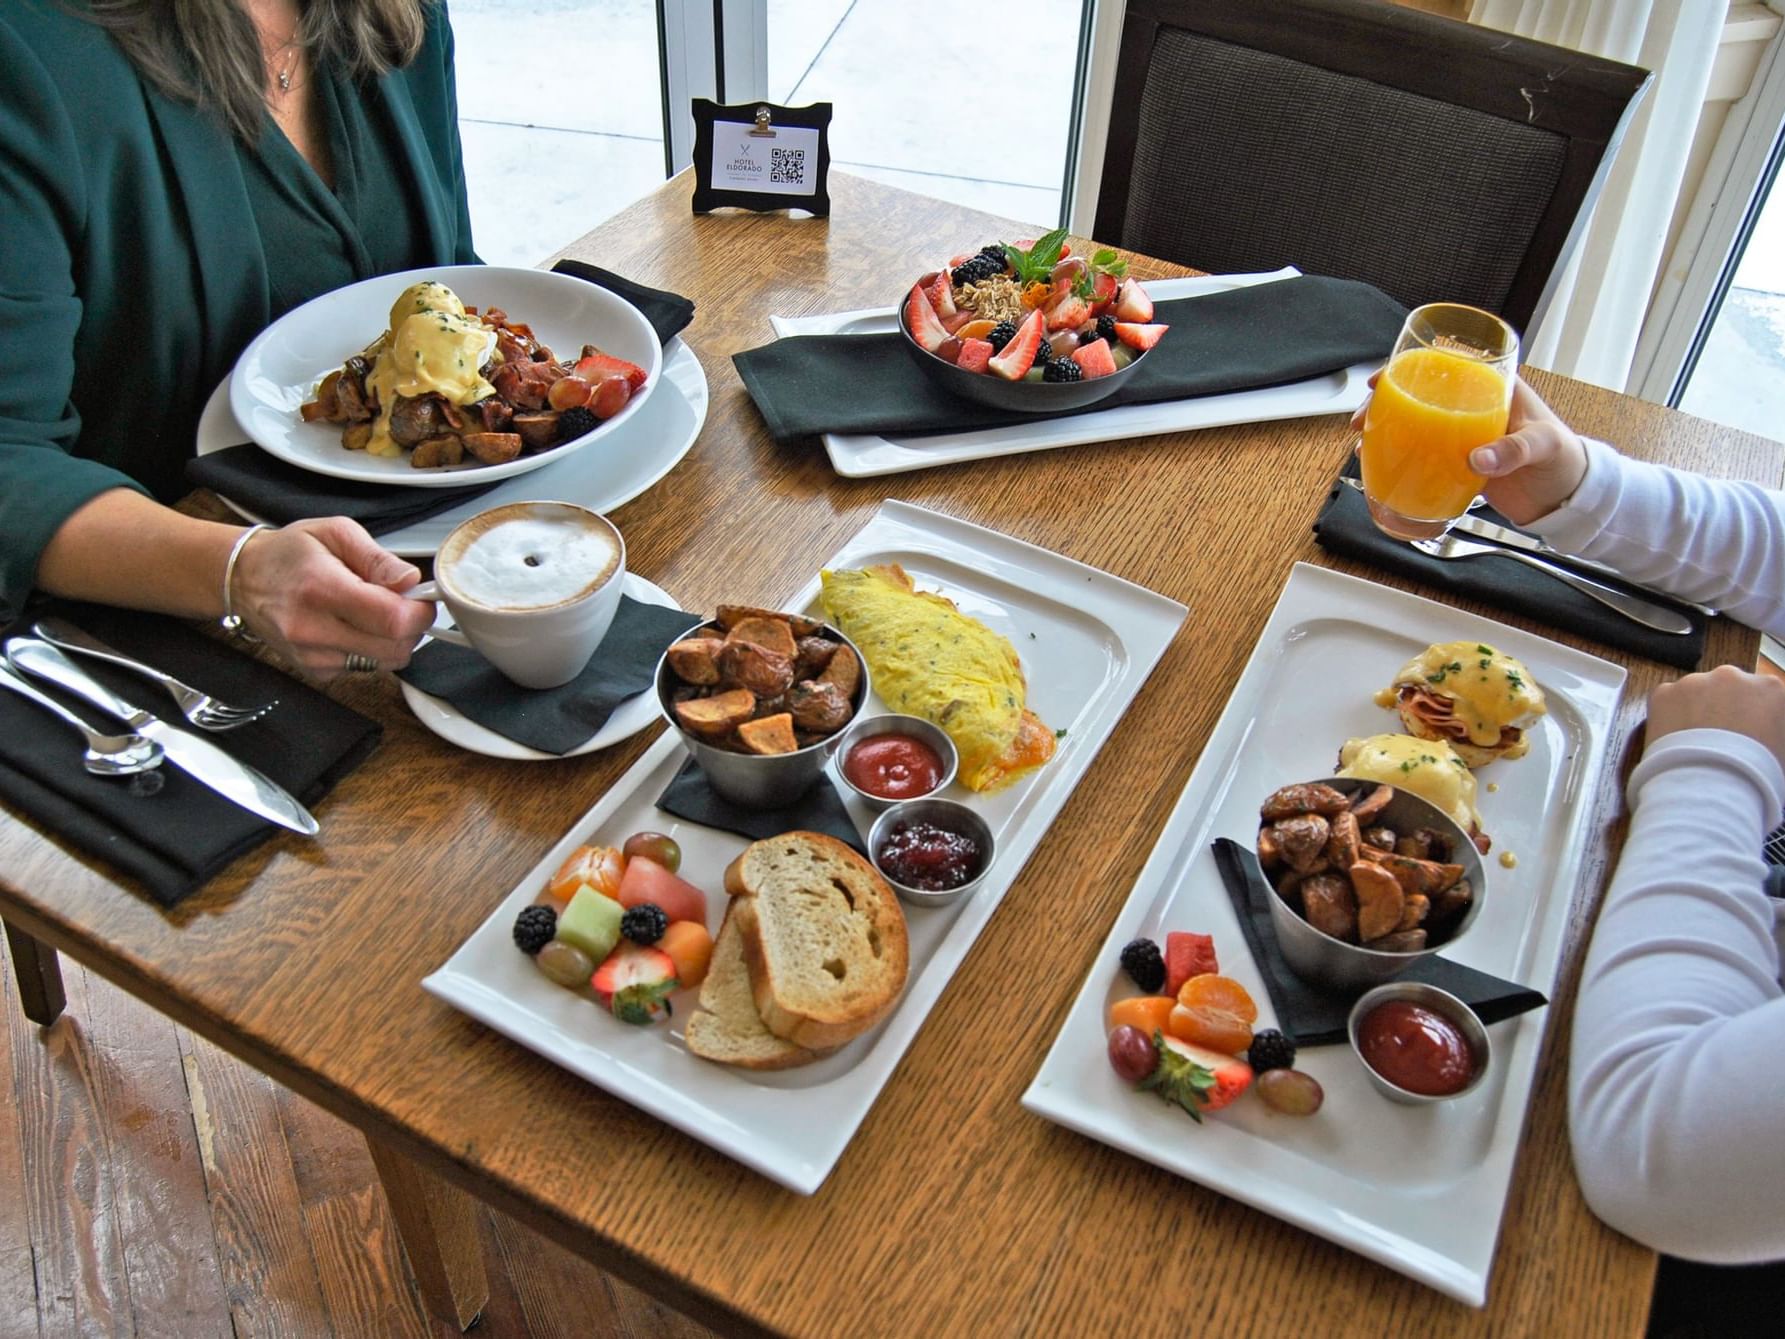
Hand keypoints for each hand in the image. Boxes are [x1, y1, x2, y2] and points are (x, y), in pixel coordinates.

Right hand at [231, 518, 436, 679]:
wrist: (244, 579)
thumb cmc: (288, 554)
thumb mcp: (336, 533)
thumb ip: (378, 559)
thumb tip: (410, 580)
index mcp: (321, 589)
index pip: (392, 619)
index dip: (419, 612)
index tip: (421, 599)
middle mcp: (313, 630)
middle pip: (395, 647)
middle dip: (411, 627)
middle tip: (401, 603)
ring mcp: (312, 656)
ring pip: (385, 663)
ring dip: (394, 640)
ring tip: (373, 612)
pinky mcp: (315, 671)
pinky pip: (366, 669)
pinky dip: (372, 650)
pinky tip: (354, 627)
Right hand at [1348, 374, 1587, 524]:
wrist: (1566, 498)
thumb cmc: (1563, 459)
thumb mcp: (1543, 445)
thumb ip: (1513, 450)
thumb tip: (1477, 459)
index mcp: (1494, 390)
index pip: (1446, 368)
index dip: (1409, 369)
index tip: (1383, 379)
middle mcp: (1473, 409)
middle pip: (1419, 397)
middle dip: (1385, 404)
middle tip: (1364, 420)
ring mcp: (1463, 437)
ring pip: (1415, 426)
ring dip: (1386, 432)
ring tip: (1364, 444)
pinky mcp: (1458, 464)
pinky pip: (1423, 458)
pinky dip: (1401, 461)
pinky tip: (1383, 467)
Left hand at [1645, 666, 1784, 772]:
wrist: (1711, 787)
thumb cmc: (1756, 776)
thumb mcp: (1782, 752)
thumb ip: (1774, 731)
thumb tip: (1763, 733)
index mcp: (1771, 689)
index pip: (1763, 698)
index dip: (1753, 718)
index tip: (1746, 733)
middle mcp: (1733, 677)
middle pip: (1728, 689)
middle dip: (1724, 709)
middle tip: (1719, 739)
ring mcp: (1696, 682)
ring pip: (1696, 693)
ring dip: (1696, 711)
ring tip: (1696, 744)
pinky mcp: (1664, 692)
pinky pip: (1668, 701)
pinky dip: (1669, 717)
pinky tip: (1676, 741)